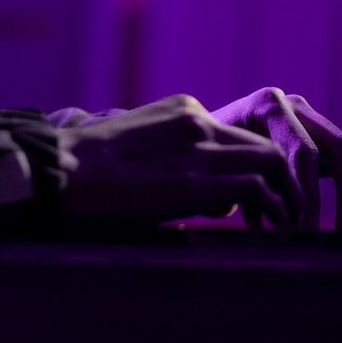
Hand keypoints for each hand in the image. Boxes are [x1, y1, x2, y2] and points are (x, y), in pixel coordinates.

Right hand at [58, 94, 300, 227]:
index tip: (257, 201)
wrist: (57, 169)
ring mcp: (198, 146)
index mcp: (182, 110)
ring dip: (284, 197)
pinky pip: (256, 189)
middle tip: (284, 216)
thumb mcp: (141, 153)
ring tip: (284, 226)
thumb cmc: (85, 173)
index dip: (254, 168)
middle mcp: (196, 120)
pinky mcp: (195, 180)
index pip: (239, 136)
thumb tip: (222, 202)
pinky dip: (270, 211)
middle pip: (265, 144)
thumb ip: (183, 167)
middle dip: (282, 181)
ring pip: (271, 162)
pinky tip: (267, 232)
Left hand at [211, 88, 341, 231]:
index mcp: (267, 106)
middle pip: (339, 147)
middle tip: (340, 233)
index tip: (303, 231)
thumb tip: (268, 228)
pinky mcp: (321, 135)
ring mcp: (310, 117)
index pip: (303, 153)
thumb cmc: (203, 156)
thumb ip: (243, 192)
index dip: (308, 196)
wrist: (197, 136)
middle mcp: (294, 106)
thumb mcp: (218, 170)